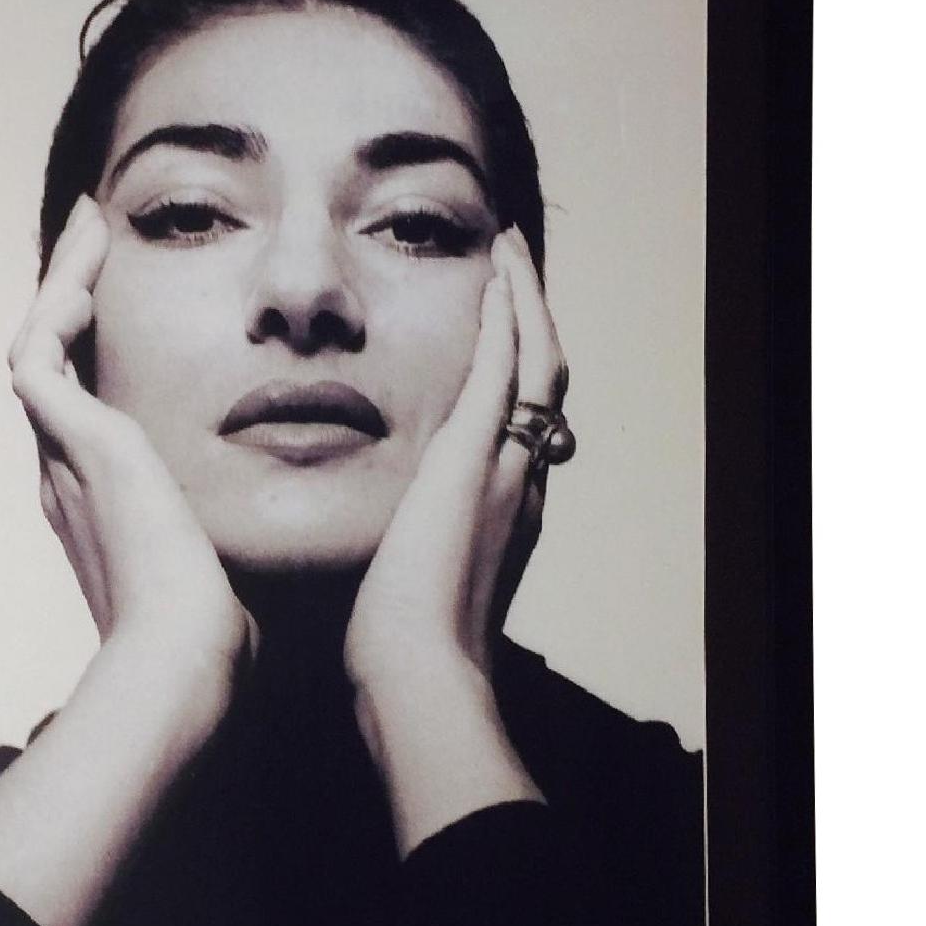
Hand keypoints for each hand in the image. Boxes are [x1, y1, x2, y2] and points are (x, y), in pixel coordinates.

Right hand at [9, 195, 256, 684]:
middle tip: (95, 238)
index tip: (127, 299)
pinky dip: (57, 310)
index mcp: (101, 497)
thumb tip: (274, 527)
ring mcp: (61, 459)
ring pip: (39, 345)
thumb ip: (229, 530)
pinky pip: (40, 355)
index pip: (87, 402)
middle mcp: (68, 472)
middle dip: (73, 297)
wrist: (188, 653)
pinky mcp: (73, 445)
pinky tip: (91, 271)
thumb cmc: (216, 623)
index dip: (97, 346)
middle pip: (54, 363)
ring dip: (63, 283)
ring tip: (91, 228)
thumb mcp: (221, 559)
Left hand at [344, 227, 566, 756]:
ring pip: (538, 363)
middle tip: (513, 268)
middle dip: (531, 319)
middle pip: (544, 380)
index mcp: (506, 510)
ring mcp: (506, 468)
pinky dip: (507, 320)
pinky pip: (505, 371)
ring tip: (509, 252)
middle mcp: (522, 481)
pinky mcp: (477, 459)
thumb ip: (409, 556)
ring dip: (525, 302)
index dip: (515, 367)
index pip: (520, 419)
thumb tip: (381, 551)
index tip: (497, 326)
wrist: (419, 674)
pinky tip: (495, 278)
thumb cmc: (404, 648)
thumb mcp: (415, 588)